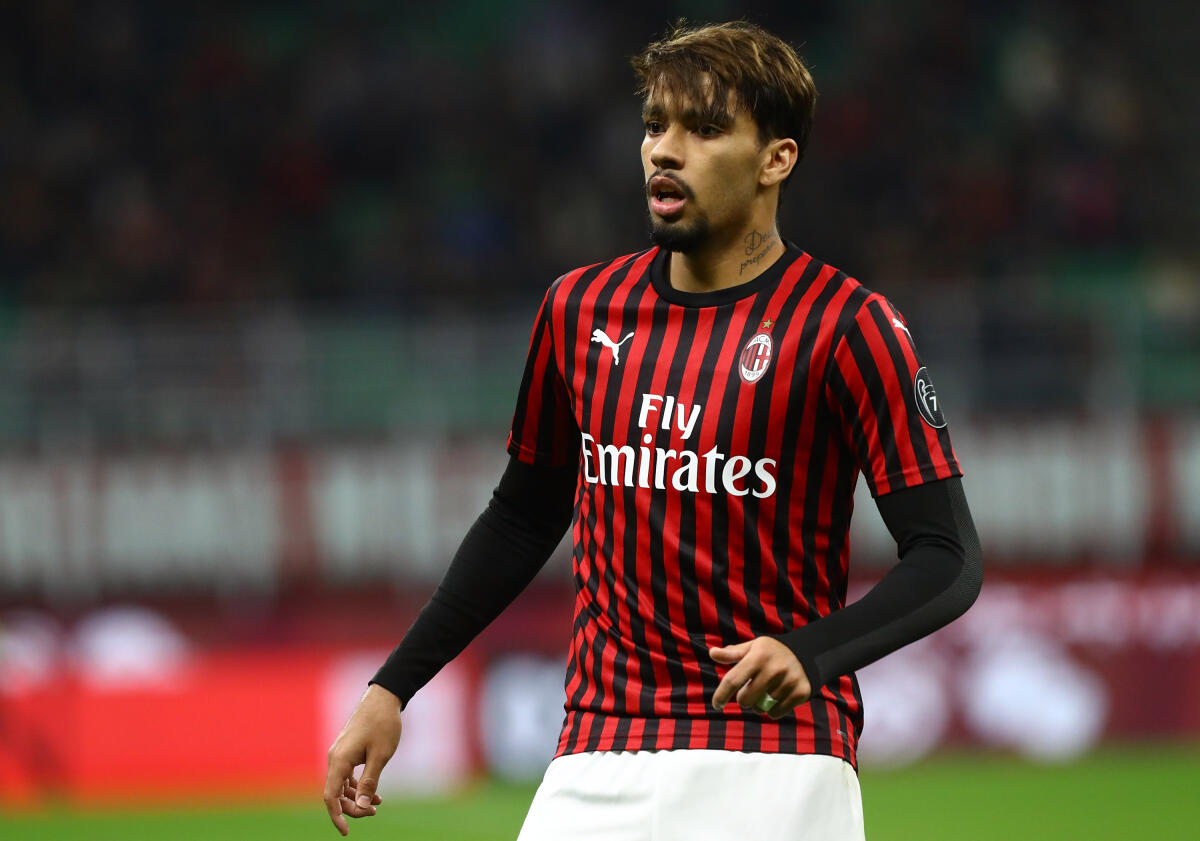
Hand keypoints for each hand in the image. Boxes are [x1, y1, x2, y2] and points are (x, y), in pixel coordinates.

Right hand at [323, 683, 402, 835]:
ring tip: (377, 804)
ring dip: (356, 797)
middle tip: (373, 812)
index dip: (337, 816)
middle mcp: (334, 758)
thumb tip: (362, 806)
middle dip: (352, 807)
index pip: (330, 796)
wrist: (383, 699)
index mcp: (339, 760)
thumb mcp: (380, 756)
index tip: (346, 832)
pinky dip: (358, 786)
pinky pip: (347, 775)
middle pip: (335, 793)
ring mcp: (340, 754)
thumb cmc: (383, 724)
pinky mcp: (347, 751)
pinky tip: (374, 792)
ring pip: (341, 785)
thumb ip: (369, 781)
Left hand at [709, 637, 811, 719]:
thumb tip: (712, 653)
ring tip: (766, 691)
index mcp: (758, 656)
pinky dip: (772, 710)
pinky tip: (777, 697)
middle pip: (745, 700)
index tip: (716, 704)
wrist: (807, 653)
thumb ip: (733, 653)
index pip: (732, 680)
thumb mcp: (753, 647)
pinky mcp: (800, 692)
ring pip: (760, 709)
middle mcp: (773, 669)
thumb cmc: (772, 652)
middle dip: (743, 699)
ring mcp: (788, 681)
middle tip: (750, 690)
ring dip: (759, 704)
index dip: (721, 695)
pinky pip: (775, 713)